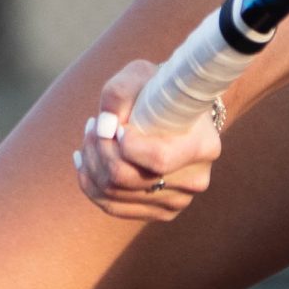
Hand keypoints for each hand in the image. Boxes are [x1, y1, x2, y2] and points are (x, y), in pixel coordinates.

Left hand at [71, 59, 222, 221]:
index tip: (114, 125)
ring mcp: (178, 201)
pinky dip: (90, 183)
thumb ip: (120, 93)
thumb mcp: (140, 76)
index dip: (125, 145)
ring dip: (91, 163)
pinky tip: (85, 160)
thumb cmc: (157, 90)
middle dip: (98, 150)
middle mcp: (195, 180)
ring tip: (90, 137)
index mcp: (203, 146)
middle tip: (92, 125)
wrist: (173, 112)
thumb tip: (105, 126)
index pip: (157, 159)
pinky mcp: (159, 212)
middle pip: (127, 178)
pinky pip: (111, 206)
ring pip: (113, 194)